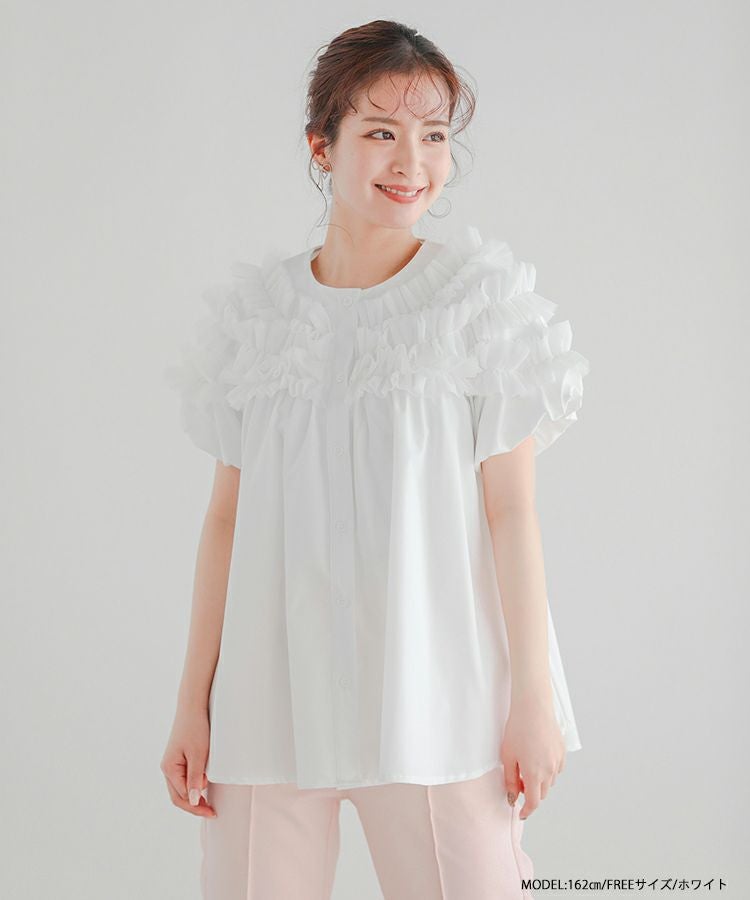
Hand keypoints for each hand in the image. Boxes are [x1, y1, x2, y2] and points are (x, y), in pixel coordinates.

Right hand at [160, 705, 216, 817]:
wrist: (193, 706)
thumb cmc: (196, 728)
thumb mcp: (199, 754)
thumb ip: (195, 778)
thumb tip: (194, 801)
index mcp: (170, 769)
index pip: (181, 798)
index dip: (197, 808)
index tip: (212, 812)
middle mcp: (167, 768)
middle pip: (178, 796)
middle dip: (194, 806)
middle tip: (212, 811)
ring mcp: (172, 763)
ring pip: (180, 788)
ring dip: (194, 797)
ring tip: (209, 802)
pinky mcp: (179, 758)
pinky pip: (184, 778)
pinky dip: (193, 786)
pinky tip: (204, 787)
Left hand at [500, 691, 565, 820]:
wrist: (533, 707)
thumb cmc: (517, 729)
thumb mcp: (507, 756)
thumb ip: (510, 779)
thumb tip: (512, 796)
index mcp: (534, 774)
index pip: (533, 802)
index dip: (527, 810)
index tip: (521, 813)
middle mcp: (549, 771)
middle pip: (542, 793)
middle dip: (531, 793)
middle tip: (518, 781)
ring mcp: (558, 761)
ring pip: (550, 781)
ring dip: (540, 781)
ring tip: (527, 764)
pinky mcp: (562, 752)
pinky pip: (557, 768)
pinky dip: (549, 770)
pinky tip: (539, 757)